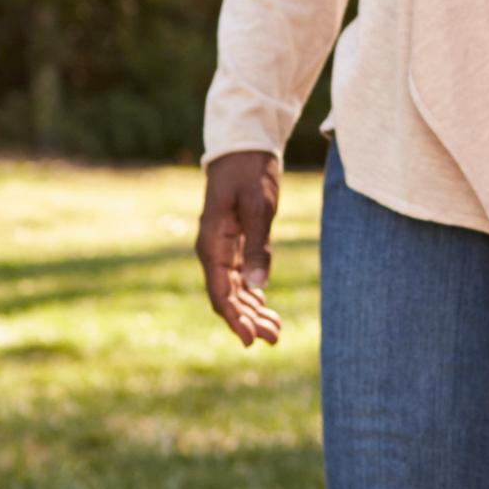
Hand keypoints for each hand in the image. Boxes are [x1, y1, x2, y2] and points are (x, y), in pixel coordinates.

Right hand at [196, 151, 282, 346]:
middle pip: (228, 297)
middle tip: (274, 339)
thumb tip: (258, 286)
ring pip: (235, 289)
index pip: (220, 293)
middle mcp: (213, 251)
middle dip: (249, 320)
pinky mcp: (235, 242)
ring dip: (253, 311)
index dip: (235, 319)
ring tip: (276, 331)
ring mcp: (223, 248)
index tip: (251, 341)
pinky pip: (241, 276)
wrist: (243, 147)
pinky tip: (265, 306)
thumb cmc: (250, 173)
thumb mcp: (258, 207)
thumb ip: (258, 246)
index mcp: (212, 245)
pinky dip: (253, 293)